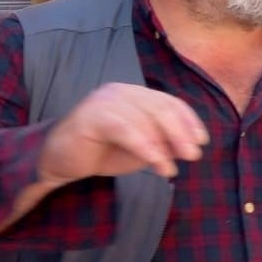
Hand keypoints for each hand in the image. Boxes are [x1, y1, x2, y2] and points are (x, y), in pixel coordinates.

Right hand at [37, 83, 208, 183]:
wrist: (59, 161)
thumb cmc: (103, 152)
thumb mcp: (142, 149)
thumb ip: (164, 144)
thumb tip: (191, 147)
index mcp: (135, 95)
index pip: (170, 102)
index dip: (189, 121)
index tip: (202, 141)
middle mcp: (121, 92)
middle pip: (161, 108)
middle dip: (181, 133)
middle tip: (193, 156)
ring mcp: (104, 100)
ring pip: (145, 118)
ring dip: (164, 145)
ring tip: (171, 170)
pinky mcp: (90, 116)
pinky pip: (125, 129)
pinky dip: (145, 147)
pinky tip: (157, 164)